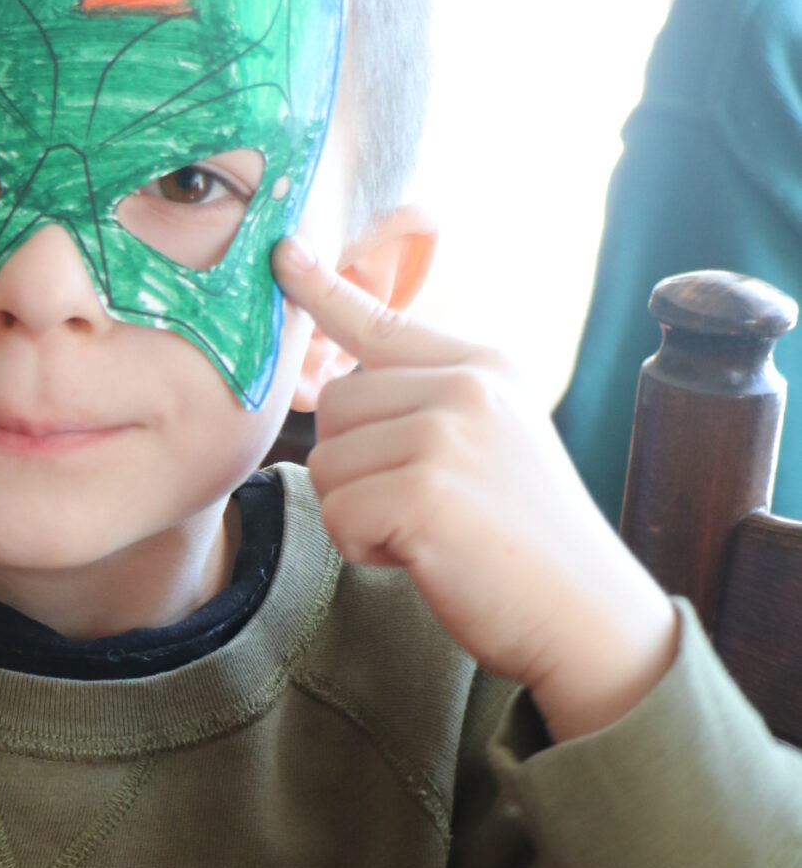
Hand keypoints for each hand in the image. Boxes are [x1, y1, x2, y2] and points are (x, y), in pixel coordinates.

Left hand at [273, 243, 678, 741]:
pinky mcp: (422, 492)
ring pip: (327, 463)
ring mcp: (445, 435)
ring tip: (429, 530)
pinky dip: (366, 548)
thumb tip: (339, 383)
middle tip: (423, 504)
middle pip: (335, 405)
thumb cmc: (523, 537)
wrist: (584, 614)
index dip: (322, 291)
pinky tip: (423, 557)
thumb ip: (429, 399)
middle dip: (356, 466)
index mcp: (484, 365)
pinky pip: (338, 514)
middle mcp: (466, 386)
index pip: (380, 320)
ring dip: (359, 512)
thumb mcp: (491, 438)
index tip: (283, 252)